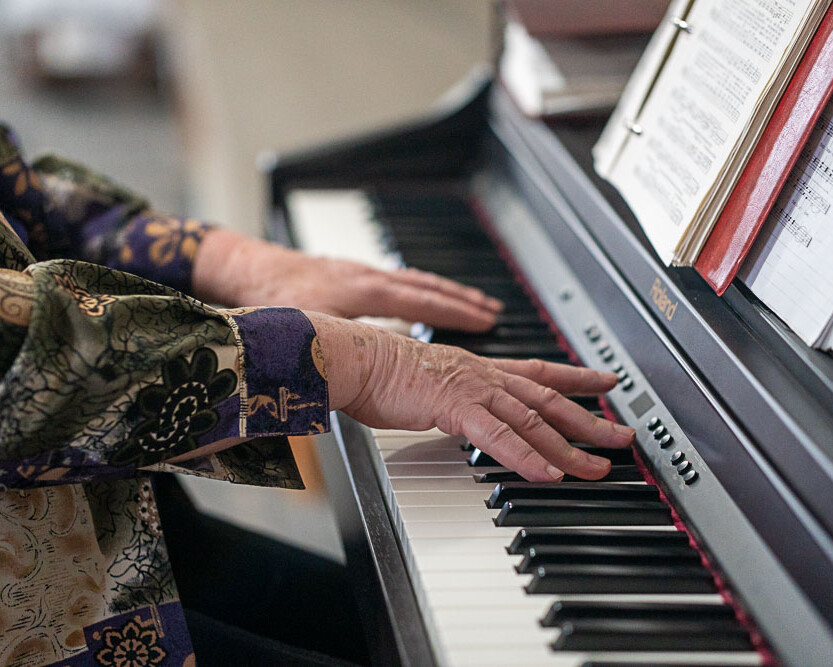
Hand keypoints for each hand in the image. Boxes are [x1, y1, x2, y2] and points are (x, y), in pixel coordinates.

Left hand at [193, 227, 501, 331]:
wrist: (247, 270)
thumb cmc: (274, 300)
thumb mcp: (310, 331)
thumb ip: (341, 350)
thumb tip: (362, 377)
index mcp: (363, 292)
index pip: (421, 302)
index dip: (456, 312)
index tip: (487, 318)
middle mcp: (368, 277)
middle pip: (426, 286)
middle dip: (462, 298)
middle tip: (493, 309)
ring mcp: (361, 272)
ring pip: (415, 280)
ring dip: (446, 291)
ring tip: (473, 302)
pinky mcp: (352, 273)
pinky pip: (399, 279)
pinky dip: (421, 288)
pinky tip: (426, 298)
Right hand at [308, 312, 634, 481]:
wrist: (355, 358)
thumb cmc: (381, 372)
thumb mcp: (429, 381)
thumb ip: (452, 396)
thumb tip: (460, 410)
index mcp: (479, 368)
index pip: (539, 371)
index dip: (577, 376)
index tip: (606, 380)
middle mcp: (484, 375)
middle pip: (549, 398)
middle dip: (590, 419)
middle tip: (622, 435)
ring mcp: (473, 389)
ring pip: (534, 420)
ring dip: (569, 446)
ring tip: (597, 466)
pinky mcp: (456, 407)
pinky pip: (499, 436)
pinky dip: (527, 456)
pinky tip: (549, 473)